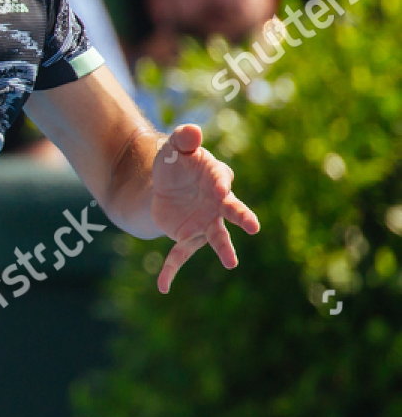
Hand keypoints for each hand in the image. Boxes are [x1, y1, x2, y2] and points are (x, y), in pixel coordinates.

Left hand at [149, 124, 259, 293]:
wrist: (165, 184)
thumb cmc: (177, 164)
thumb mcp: (174, 149)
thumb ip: (182, 139)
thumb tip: (191, 130)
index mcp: (217, 178)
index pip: (221, 179)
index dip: (219, 183)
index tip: (219, 187)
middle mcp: (217, 204)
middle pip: (233, 210)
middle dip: (242, 217)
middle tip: (253, 226)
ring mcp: (205, 222)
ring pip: (216, 236)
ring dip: (223, 249)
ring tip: (232, 263)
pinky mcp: (188, 236)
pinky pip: (180, 255)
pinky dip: (171, 269)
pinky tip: (162, 286)